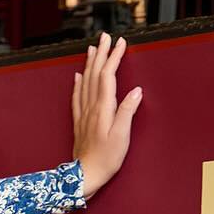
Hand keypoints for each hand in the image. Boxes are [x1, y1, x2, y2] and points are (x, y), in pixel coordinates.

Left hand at [72, 31, 141, 198]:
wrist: (84, 177)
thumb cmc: (105, 160)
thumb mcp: (121, 137)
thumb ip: (127, 112)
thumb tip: (136, 91)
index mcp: (103, 109)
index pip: (107, 76)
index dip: (114, 57)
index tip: (120, 42)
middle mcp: (91, 108)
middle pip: (94, 75)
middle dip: (100, 54)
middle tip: (105, 36)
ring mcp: (83, 115)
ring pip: (84, 83)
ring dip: (89, 64)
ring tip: (92, 49)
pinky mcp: (79, 123)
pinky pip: (77, 97)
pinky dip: (77, 84)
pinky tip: (77, 76)